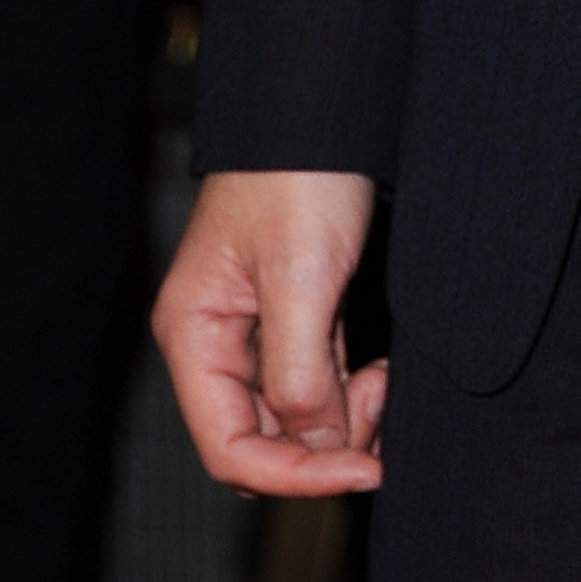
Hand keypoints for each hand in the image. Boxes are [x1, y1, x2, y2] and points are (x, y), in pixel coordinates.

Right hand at [154, 168, 384, 495]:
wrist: (324, 106)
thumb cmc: (299, 177)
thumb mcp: (300, 278)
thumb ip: (299, 374)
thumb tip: (316, 443)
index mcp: (194, 337)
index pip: (229, 449)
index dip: (293, 475)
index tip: (361, 467)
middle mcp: (217, 342)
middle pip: (263, 439)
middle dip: (324, 445)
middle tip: (381, 405)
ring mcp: (257, 330)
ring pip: (296, 415)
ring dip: (344, 417)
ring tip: (386, 378)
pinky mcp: (297, 312)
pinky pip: (319, 380)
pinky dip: (351, 389)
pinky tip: (382, 371)